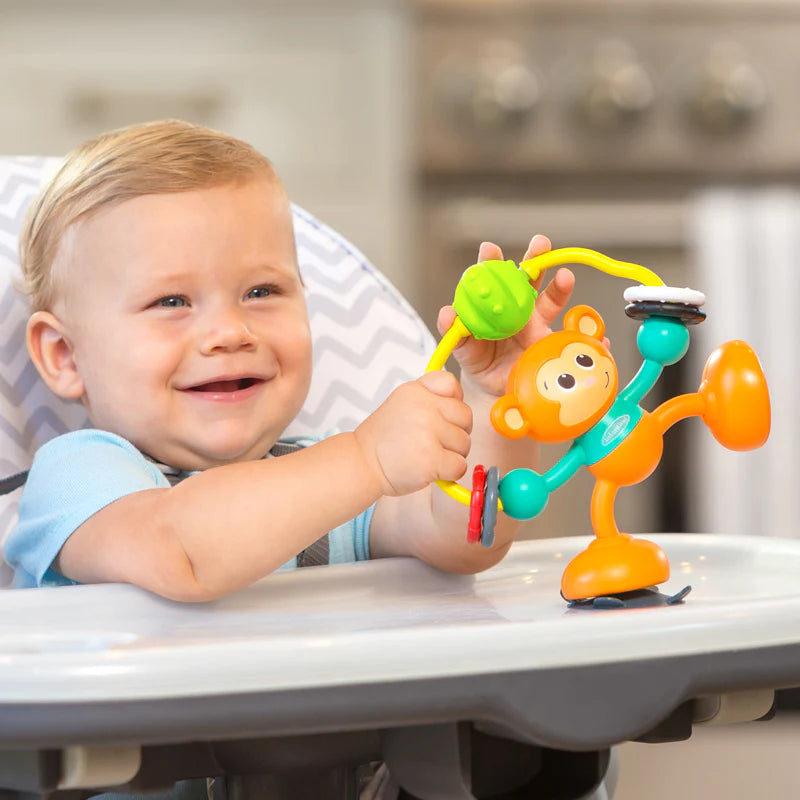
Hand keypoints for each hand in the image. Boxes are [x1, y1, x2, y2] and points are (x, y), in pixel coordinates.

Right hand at [354, 371, 472, 496]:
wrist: (361, 464)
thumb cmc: (383, 439)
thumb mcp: (401, 403)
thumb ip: (429, 397)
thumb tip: (459, 400)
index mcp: (416, 391)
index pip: (451, 384)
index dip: (451, 403)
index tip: (438, 416)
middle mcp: (423, 407)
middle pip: (465, 416)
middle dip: (455, 432)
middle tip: (434, 442)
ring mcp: (428, 432)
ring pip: (465, 443)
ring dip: (452, 454)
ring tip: (428, 455)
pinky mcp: (432, 458)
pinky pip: (460, 465)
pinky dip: (449, 472)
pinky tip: (431, 469)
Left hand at [437, 235, 574, 397]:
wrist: (495, 388)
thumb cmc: (479, 360)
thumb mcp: (463, 347)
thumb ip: (454, 330)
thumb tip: (447, 312)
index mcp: (497, 303)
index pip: (494, 276)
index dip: (492, 260)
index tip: (490, 249)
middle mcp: (520, 308)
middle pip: (530, 278)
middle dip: (536, 259)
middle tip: (540, 244)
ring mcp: (538, 325)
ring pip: (553, 300)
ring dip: (561, 286)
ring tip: (566, 277)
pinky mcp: (552, 343)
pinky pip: (571, 337)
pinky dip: (585, 334)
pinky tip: (595, 334)